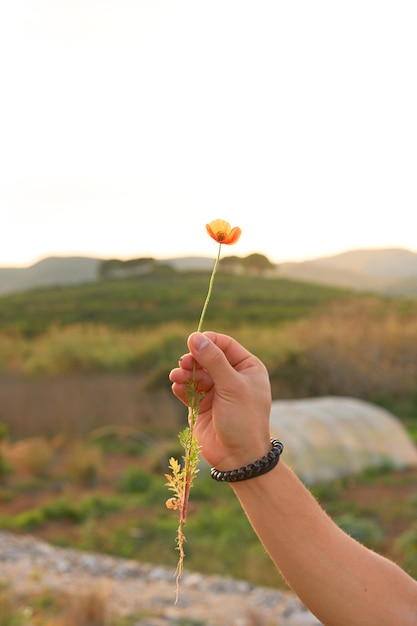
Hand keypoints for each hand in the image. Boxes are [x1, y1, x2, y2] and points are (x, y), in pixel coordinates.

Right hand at [169, 331, 271, 469]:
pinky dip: (181, 387)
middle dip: (194, 359)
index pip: (225, 344)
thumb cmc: (243, 419)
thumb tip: (194, 337)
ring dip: (184, 373)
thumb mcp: (232, 386)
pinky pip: (188, 390)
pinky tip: (177, 388)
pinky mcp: (202, 405)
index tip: (192, 341)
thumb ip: (213, 361)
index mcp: (247, 367)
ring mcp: (216, 391)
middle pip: (207, 357)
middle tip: (183, 363)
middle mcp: (232, 377)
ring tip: (176, 377)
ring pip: (195, 373)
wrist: (238, 458)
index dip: (208, 341)